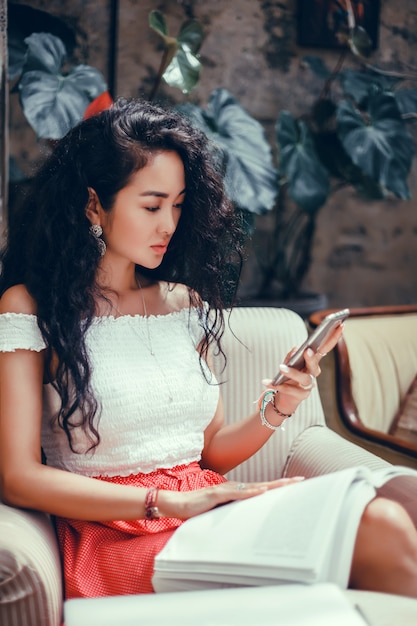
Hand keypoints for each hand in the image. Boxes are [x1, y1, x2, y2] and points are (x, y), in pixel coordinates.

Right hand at [157, 477, 304, 519]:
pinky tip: (261, 491)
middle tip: (301, 481)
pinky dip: (249, 492)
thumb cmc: (199, 509)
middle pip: (263, 486)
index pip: (261, 489)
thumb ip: (235, 512)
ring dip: (270, 486)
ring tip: (287, 485)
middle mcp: (234, 488)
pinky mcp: (216, 494)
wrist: (177, 504)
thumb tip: (250, 519)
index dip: (278, 487)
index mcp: (236, 493)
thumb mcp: (221, 512)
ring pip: (253, 487)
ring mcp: (226, 490)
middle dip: (282, 484)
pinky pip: (236, 494)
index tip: (295, 485)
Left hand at [262, 321, 343, 415]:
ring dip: (292, 372)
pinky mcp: (302, 395)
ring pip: (304, 378)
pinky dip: (278, 385)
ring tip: (281, 367)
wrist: (283, 397)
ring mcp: (310, 385)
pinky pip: (291, 390)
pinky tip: (266, 381)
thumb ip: (292, 355)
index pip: (325, 348)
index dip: (334, 338)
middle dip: (311, 357)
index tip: (341, 325)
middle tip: (306, 350)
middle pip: (315, 364)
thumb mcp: (289, 362)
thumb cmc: (288, 376)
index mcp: (313, 361)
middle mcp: (314, 372)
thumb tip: (297, 349)